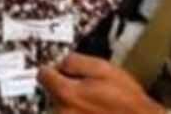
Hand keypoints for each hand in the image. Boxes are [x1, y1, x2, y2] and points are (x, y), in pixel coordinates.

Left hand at [37, 53, 165, 113]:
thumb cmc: (127, 102)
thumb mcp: (103, 69)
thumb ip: (74, 61)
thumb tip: (59, 63)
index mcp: (66, 94)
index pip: (43, 75)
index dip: (55, 69)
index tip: (63, 70)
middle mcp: (62, 113)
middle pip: (51, 93)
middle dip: (66, 88)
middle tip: (89, 90)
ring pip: (61, 109)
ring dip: (72, 105)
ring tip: (95, 106)